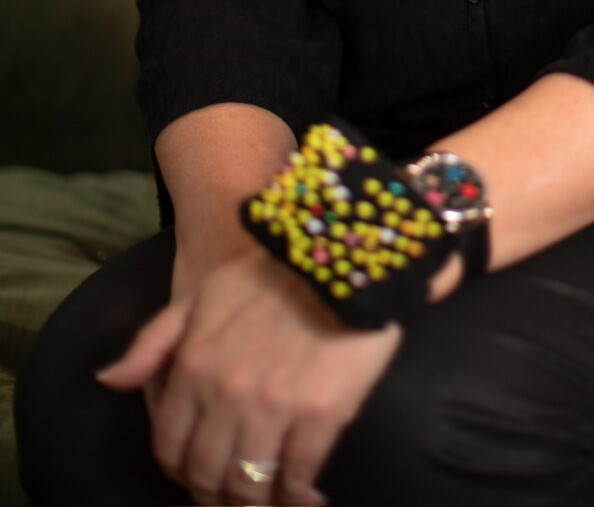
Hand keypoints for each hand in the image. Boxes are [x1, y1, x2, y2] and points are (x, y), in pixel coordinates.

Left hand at [97, 247, 401, 505]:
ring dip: (254, 503)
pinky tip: (303, 497)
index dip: (181, 472)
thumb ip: (151, 342)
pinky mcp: (320, 414)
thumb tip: (109, 382)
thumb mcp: (200, 295)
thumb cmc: (270, 274)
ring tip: (266, 502)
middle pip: (206, 475)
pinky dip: (296, 496)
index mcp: (193, 366)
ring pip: (248, 485)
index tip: (199, 477)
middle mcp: (226, 394)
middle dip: (215, 496)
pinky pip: (297, 476)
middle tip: (232, 496)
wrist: (341, 255)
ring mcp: (273, 407)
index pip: (170, 447)